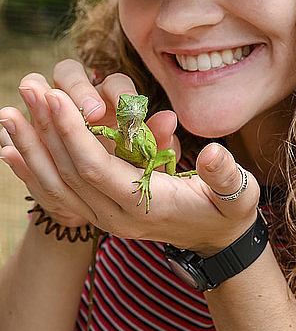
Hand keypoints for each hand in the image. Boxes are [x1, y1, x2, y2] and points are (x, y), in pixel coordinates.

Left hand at [1, 60, 259, 251]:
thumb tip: (215, 154)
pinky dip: (31, 171)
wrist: (216, 241)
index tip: (56, 97)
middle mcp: (116, 215)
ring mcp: (104, 216)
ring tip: (8, 115)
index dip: (74, 134)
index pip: (96, 168)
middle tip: (28, 89)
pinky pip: (58, 193)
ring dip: (31, 148)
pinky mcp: (101, 211)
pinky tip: (10, 151)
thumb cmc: (228, 209)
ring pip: (57, 184)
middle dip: (45, 130)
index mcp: (144, 206)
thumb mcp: (238, 192)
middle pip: (68, 172)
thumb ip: (225, 175)